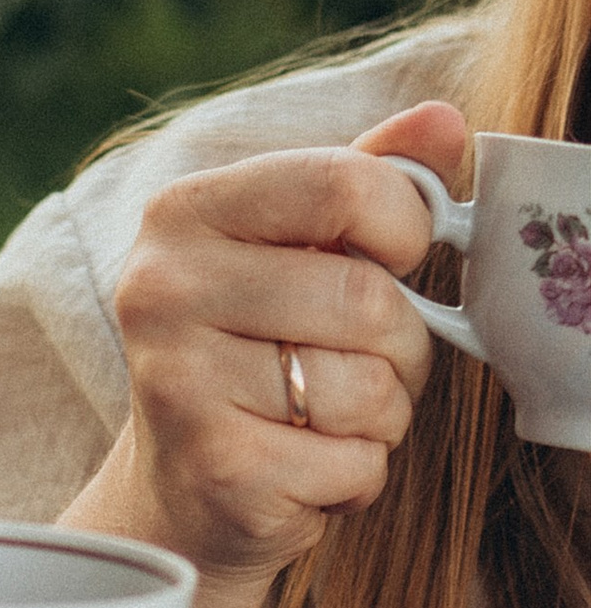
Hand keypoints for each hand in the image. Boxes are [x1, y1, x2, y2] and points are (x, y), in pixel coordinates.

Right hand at [85, 101, 465, 589]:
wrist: (180, 488)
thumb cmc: (256, 350)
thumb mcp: (299, 249)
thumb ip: (368, 179)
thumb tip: (445, 119)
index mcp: (183, 214)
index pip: (343, 184)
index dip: (402, 229)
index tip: (390, 261)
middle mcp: (162, 289)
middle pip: (369, 297)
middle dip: (398, 344)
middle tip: (354, 362)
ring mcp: (181, 383)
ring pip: (371, 387)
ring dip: (378, 414)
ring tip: (319, 418)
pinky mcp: (219, 470)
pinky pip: (358, 462)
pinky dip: (355, 475)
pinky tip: (303, 468)